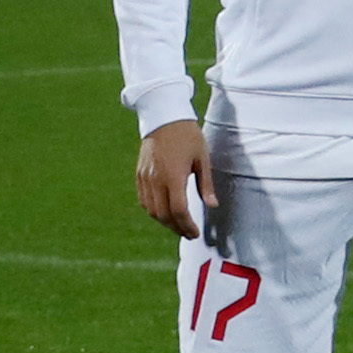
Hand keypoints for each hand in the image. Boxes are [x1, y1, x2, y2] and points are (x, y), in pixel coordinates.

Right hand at [134, 118, 209, 237]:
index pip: (178, 210)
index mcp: (173, 176)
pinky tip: (164, 213)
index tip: (194, 233)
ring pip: (151, 210)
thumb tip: (212, 206)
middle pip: (163, 214)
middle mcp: (156, 180)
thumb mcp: (203, 158)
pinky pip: (144, 200)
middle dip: (176, 227)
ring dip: (164, 221)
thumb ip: (206, 184)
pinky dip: (153, 211)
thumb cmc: (188, 137)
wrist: (164, 119)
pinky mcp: (139, 175)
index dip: (186, 225)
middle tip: (188, 233)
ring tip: (178, 225)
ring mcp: (145, 178)